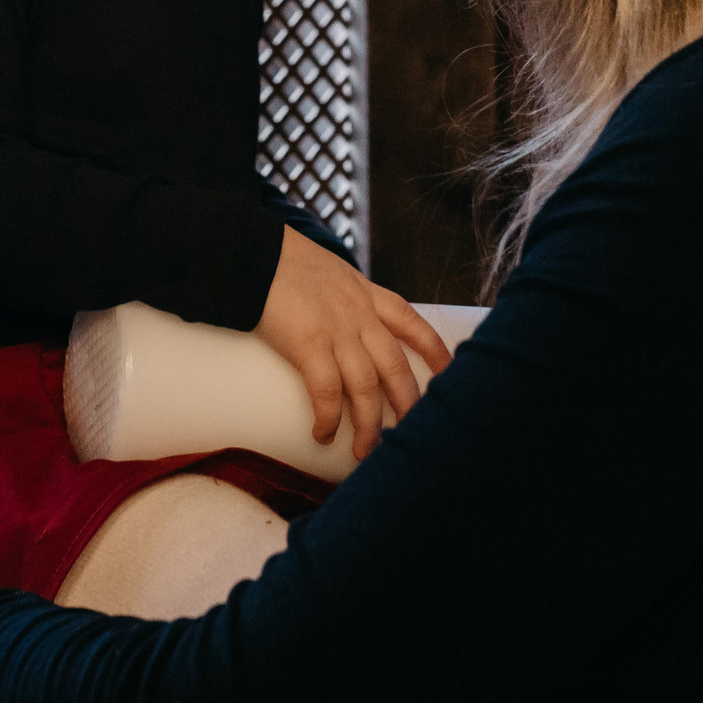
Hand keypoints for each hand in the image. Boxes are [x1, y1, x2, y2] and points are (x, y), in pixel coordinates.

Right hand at [252, 229, 452, 459]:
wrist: (253, 252)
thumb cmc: (284, 262)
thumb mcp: (332, 272)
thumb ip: (346, 297)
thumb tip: (348, 325)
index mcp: (367, 294)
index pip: (412, 323)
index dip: (434, 350)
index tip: (448, 374)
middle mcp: (359, 314)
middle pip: (395, 366)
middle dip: (407, 404)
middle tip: (410, 434)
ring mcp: (336, 330)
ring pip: (366, 386)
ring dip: (368, 424)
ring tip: (364, 450)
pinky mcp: (307, 344)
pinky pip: (326, 391)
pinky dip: (329, 417)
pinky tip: (324, 434)